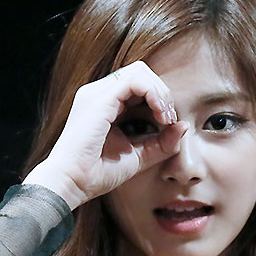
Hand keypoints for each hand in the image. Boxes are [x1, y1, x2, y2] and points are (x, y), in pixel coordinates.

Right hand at [24, 61, 186, 210]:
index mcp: (104, 104)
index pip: (139, 85)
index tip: (169, 124)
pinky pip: (135, 81)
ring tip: (165, 117)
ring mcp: (96, 93)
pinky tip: (159, 115)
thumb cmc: (96, 173)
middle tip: (169, 119)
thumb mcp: (138, 157)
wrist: (71, 183)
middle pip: (141, 73)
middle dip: (162, 93)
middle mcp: (98, 93)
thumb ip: (162, 143)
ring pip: (140, 72)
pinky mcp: (99, 98)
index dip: (159, 99)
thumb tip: (184, 126)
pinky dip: (153, 94)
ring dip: (159, 92)